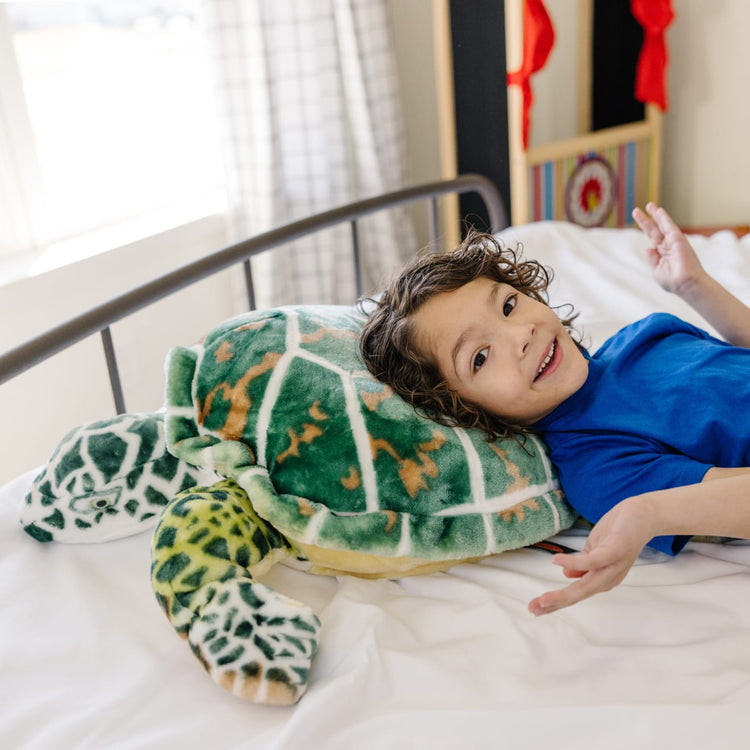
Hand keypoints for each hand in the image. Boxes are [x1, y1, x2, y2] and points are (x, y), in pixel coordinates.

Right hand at [528, 496, 653, 615]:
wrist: (644, 514)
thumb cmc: (618, 531)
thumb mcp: (596, 549)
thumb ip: (582, 563)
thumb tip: (565, 573)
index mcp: (602, 578)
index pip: (576, 593)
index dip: (556, 602)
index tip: (535, 608)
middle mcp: (608, 578)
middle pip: (579, 594)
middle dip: (555, 603)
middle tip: (534, 609)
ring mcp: (613, 566)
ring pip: (585, 585)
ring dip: (563, 593)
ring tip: (543, 598)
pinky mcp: (615, 551)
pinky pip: (592, 561)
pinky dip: (573, 562)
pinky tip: (556, 561)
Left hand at [632, 202, 705, 295]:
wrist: (685, 284)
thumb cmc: (673, 281)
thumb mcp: (657, 270)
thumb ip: (652, 258)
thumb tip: (648, 248)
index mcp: (662, 252)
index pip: (652, 236)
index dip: (645, 227)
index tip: (638, 219)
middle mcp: (667, 245)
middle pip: (655, 229)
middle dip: (647, 219)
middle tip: (637, 210)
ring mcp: (673, 242)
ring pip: (663, 225)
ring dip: (656, 215)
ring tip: (649, 206)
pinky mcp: (678, 240)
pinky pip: (670, 227)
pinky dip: (664, 219)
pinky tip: (659, 211)